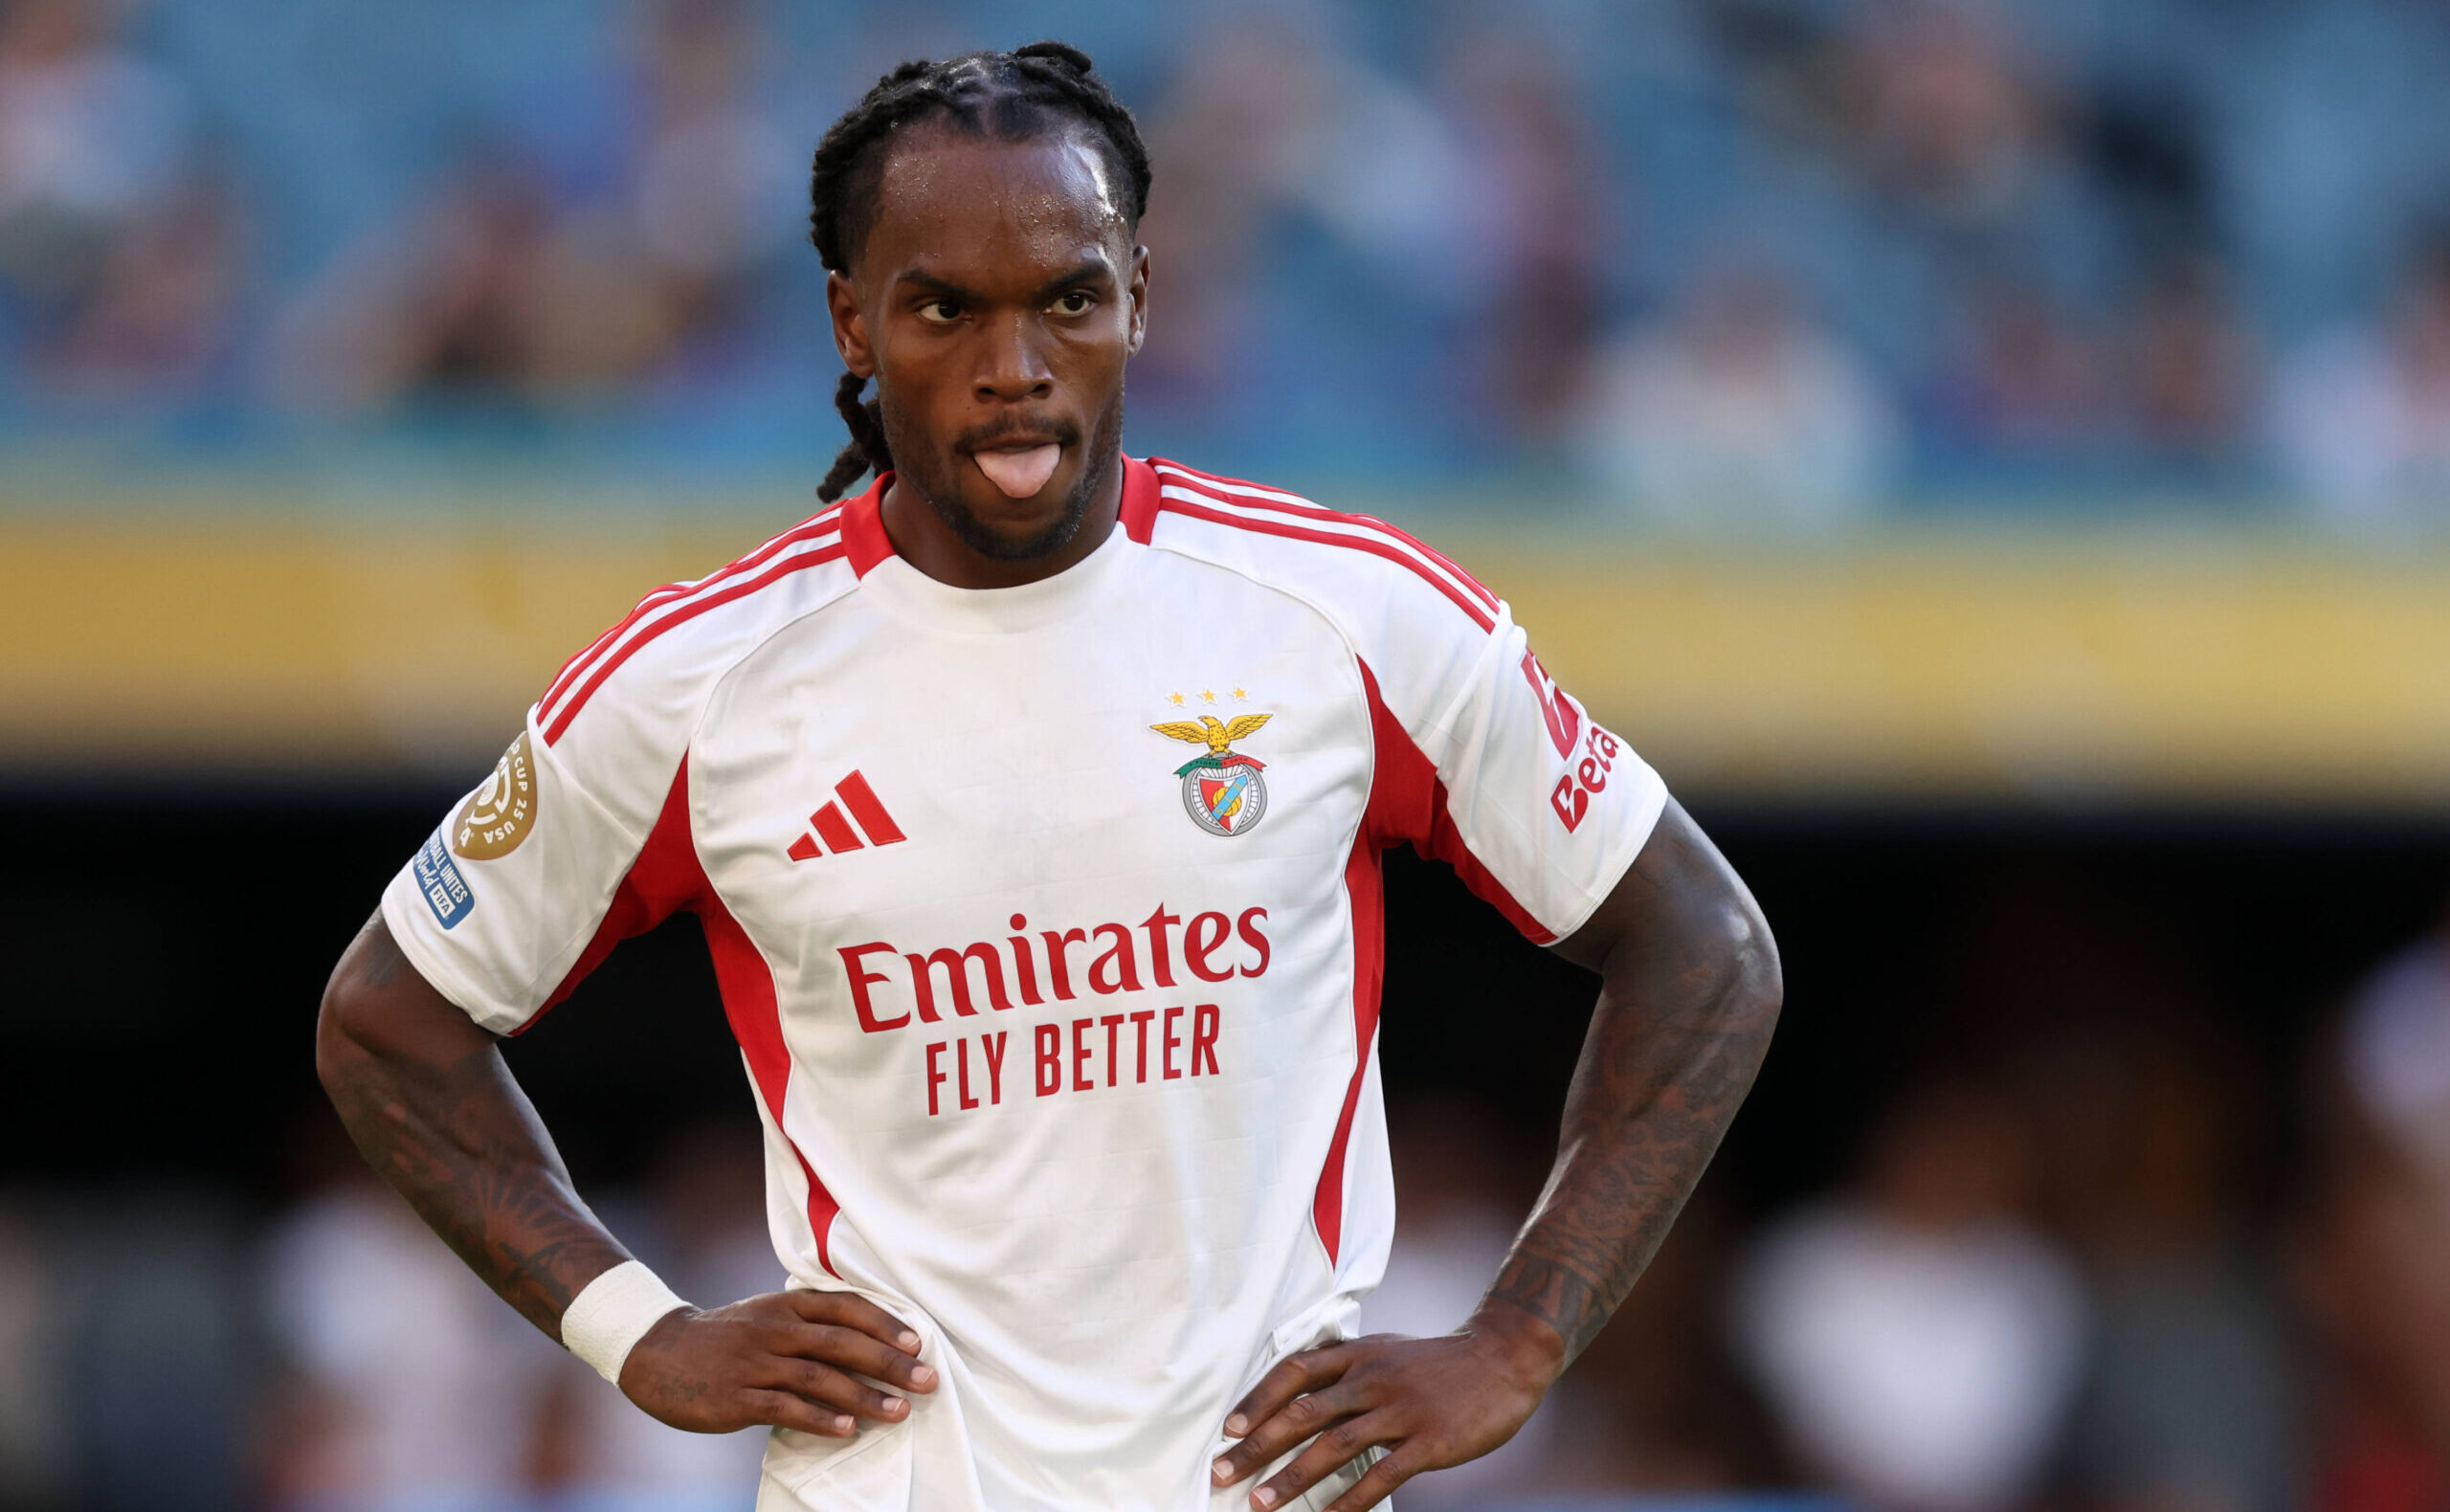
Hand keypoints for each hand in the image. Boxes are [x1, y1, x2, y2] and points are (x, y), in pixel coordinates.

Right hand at [617, 1289, 936, 1437]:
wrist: (659, 1352)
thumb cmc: (727, 1337)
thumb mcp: (768, 1314)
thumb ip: (811, 1321)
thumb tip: (870, 1338)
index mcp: (787, 1304)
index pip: (845, 1307)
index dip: (884, 1323)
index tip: (918, 1342)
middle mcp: (775, 1329)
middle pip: (842, 1342)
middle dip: (889, 1361)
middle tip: (927, 1381)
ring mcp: (755, 1362)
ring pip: (819, 1377)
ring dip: (864, 1396)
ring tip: (898, 1412)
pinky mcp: (737, 1397)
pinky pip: (785, 1408)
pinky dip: (819, 1418)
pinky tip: (847, 1429)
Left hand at [1210, 1306, 1563, 1509]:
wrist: (1504, 1356)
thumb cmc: (1438, 1360)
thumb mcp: (1386, 1350)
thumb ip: (1346, 1370)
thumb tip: (1298, 1395)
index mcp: (1358, 1354)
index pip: (1294, 1372)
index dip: (1257, 1400)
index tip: (1229, 1428)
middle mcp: (1371, 1379)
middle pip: (1302, 1413)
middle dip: (1257, 1445)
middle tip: (1222, 1472)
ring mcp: (1400, 1410)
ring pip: (1334, 1446)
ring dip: (1292, 1478)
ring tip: (1260, 1502)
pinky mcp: (1428, 1441)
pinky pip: (1381, 1476)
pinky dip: (1350, 1502)